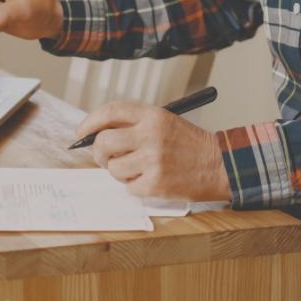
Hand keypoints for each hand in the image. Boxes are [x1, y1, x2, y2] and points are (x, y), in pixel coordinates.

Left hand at [78, 101, 230, 202]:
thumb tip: (97, 134)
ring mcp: (153, 160)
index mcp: (153, 115)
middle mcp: (151, 135)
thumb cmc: (189, 144)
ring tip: (137, 169)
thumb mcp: (164, 121)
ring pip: (113, 169)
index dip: (90, 122)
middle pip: (104, 142)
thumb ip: (134, 124)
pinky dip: (135, 187)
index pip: (110, 112)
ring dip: (120, 172)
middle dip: (99, 153)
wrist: (219, 165)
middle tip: (106, 158)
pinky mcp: (156, 183)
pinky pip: (128, 188)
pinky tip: (150, 179)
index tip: (81, 133)